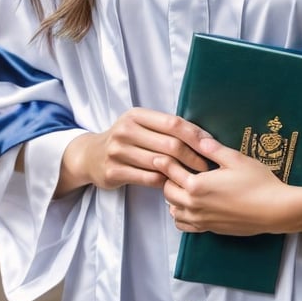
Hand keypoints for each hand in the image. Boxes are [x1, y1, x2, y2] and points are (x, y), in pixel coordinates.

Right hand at [55, 109, 209, 196]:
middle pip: (170, 144)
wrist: (90, 156)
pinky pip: (148, 179)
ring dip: (182, 172)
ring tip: (197, 177)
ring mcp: (117, 151)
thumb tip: (204, 137)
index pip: (173, 123)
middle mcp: (125, 130)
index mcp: (136, 115)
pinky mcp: (113, 171)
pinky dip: (165, 182)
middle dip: (194, 156)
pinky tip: (175, 184)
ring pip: (160, 163)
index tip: (211, 146)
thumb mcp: (140, 125)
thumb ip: (165, 128)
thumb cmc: (126, 140)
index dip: (195, 135)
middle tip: (208, 167)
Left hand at [156, 137, 292, 234]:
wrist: (274, 210)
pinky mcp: (210, 230)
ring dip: (174, 199)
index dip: (164, 163)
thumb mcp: (236, 159)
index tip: (161, 155)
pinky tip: (192, 205)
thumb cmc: (257, 183)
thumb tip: (198, 139)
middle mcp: (194, 206)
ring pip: (174, 211)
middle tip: (176, 169)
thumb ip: (213, 149)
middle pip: (168, 193)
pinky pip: (185, 226)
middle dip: (168, 180)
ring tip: (184, 187)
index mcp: (197, 186)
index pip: (171, 173)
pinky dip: (182, 216)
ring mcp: (202, 220)